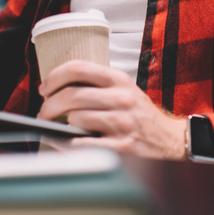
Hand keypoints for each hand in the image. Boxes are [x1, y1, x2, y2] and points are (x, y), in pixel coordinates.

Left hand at [36, 60, 186, 159]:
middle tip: (43, 113)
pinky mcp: (122, 147)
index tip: (44, 88)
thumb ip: (95, 86)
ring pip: (76, 118)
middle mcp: (122, 98)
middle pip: (71, 95)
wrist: (170, 140)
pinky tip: (67, 143)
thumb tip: (56, 90)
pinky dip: (69, 144)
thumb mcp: (123, 90)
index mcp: (119, 80)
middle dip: (49, 105)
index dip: (54, 77)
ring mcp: (123, 122)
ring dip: (63, 125)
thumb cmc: (139, 116)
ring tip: (62, 128)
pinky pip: (84, 144)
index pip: (78, 68)